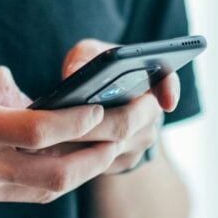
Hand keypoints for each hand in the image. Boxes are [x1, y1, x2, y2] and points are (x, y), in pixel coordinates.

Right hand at [0, 67, 120, 217]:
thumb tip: (28, 93)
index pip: (41, 130)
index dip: (80, 121)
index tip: (105, 106)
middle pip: (58, 174)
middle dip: (101, 155)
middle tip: (129, 133)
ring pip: (45, 192)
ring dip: (83, 172)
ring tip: (108, 150)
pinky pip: (18, 195)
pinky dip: (45, 179)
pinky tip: (60, 164)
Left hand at [47, 39, 180, 174]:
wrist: (95, 102)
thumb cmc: (93, 71)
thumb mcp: (89, 55)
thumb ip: (84, 57)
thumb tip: (73, 74)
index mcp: (150, 80)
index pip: (167, 81)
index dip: (170, 91)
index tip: (167, 102)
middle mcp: (150, 113)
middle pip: (126, 122)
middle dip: (92, 123)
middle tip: (61, 121)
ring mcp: (140, 141)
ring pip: (111, 146)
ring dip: (80, 142)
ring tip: (48, 135)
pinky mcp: (124, 161)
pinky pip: (101, 162)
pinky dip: (76, 156)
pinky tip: (52, 149)